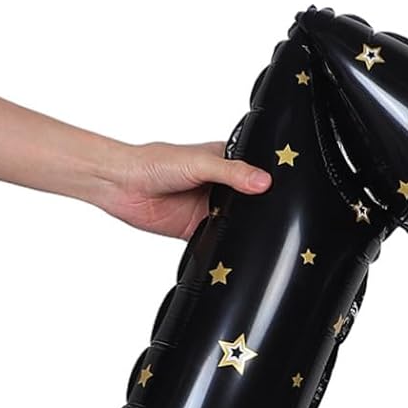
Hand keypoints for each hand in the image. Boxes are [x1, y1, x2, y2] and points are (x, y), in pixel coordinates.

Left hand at [93, 141, 272, 238]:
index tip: (286, 191)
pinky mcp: (198, 230)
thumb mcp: (199, 163)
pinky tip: (232, 246)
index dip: (270, 182)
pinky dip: (224, 245)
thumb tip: (262, 181)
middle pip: (250, 202)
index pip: (255, 173)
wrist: (121, 186)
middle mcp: (219, 186)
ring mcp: (209, 209)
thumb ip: (232, 172)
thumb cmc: (152, 162)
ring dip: (242, 228)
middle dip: (259, 210)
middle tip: (276, 216)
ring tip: (257, 232)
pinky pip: (218, 241)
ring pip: (237, 223)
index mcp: (224, 163)